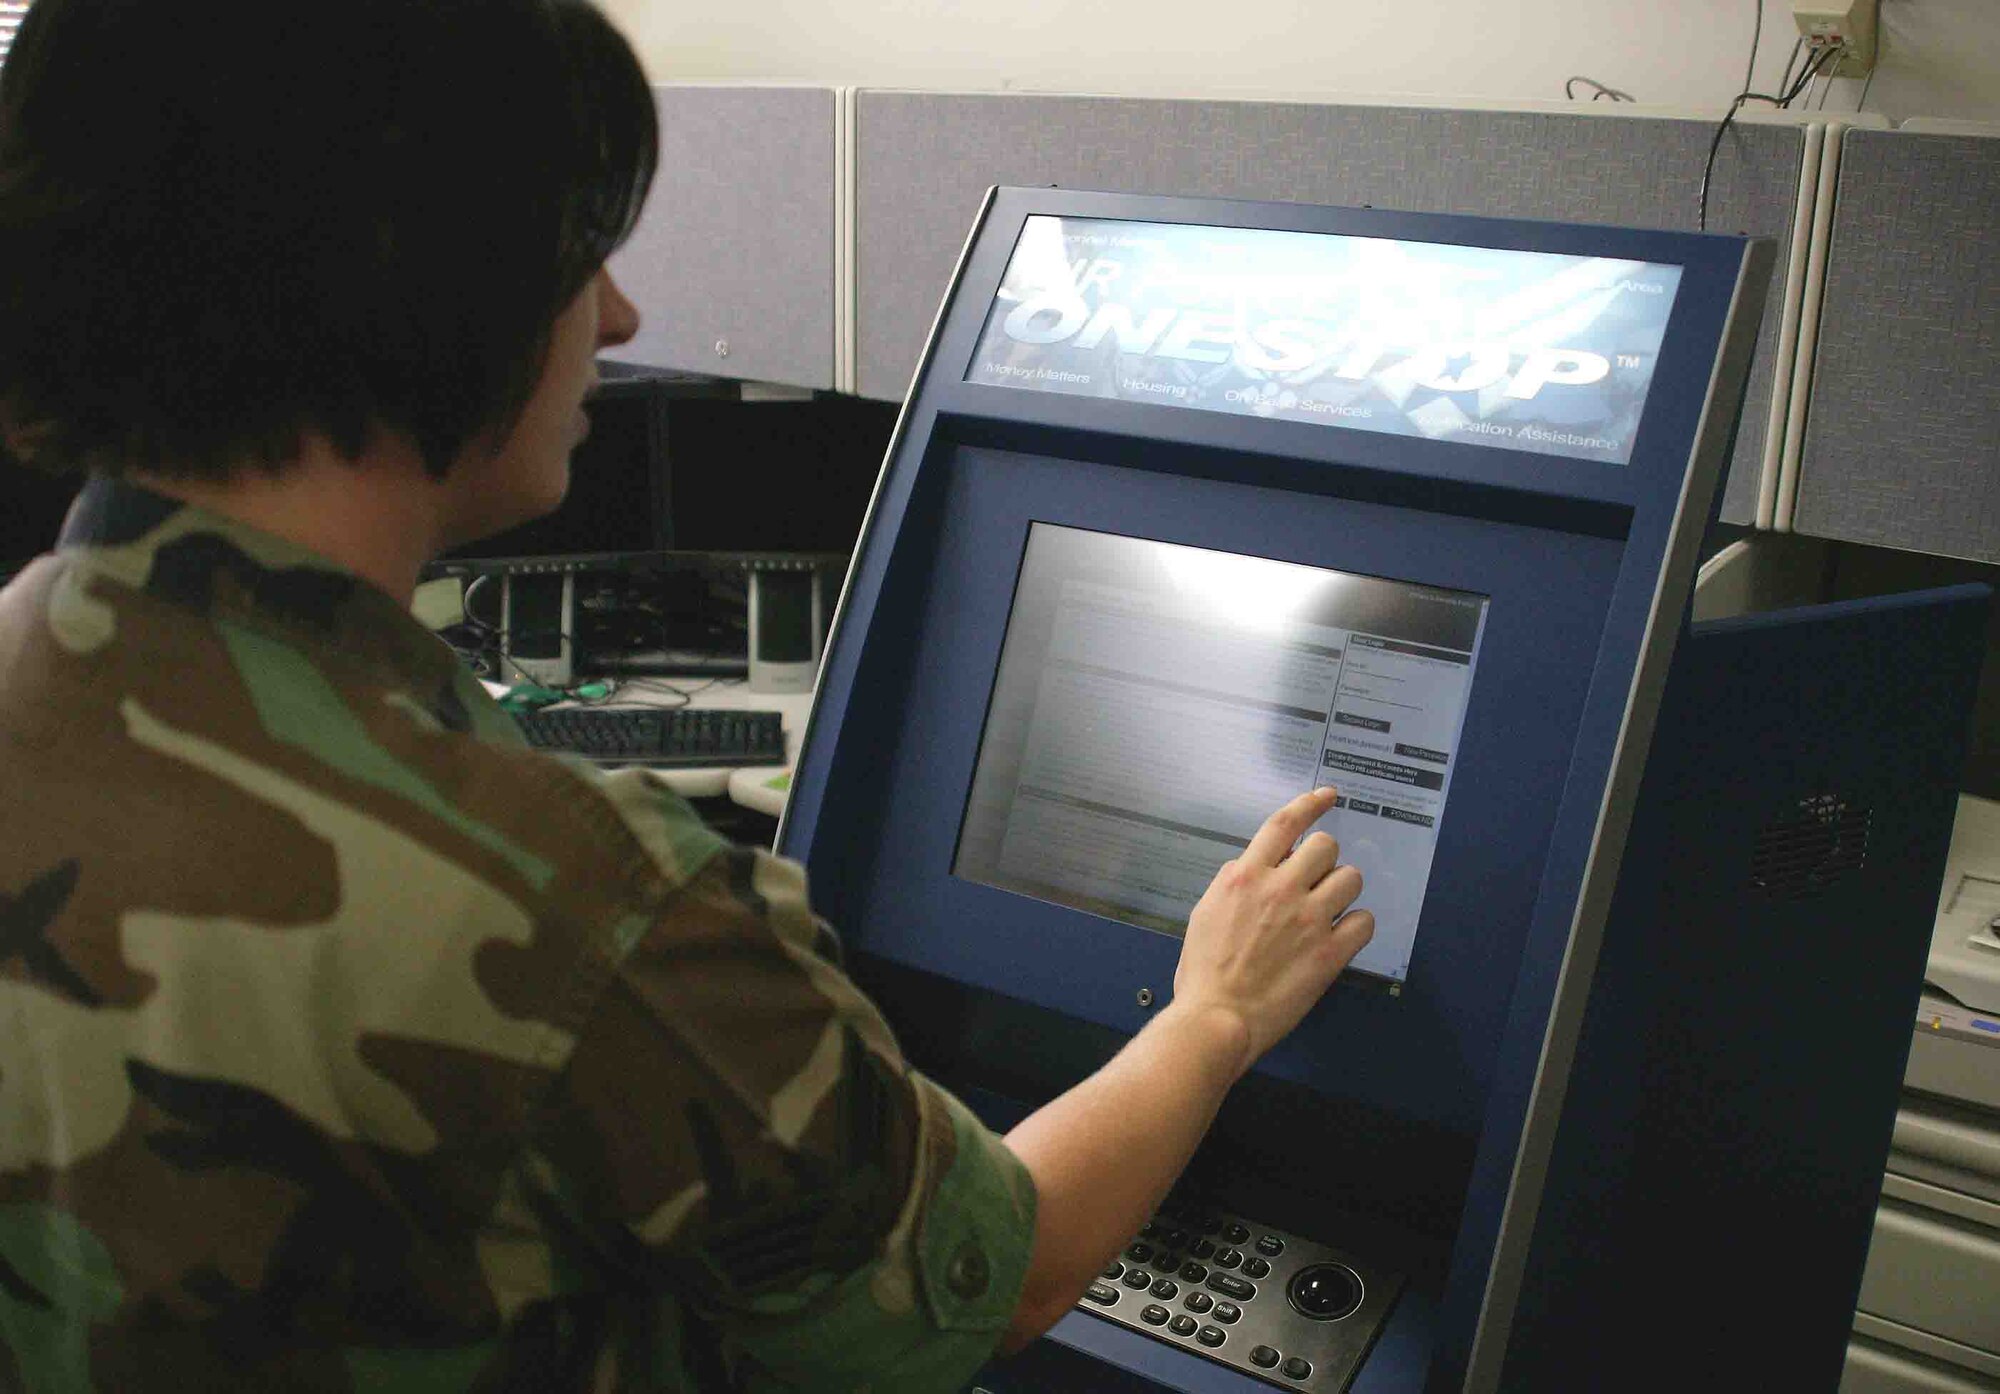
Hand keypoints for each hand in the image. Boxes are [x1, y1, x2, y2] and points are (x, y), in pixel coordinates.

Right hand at [1172, 787, 1373, 1077]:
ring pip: (1351, 878)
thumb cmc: (1202, 973)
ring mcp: (1309, 920)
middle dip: (1323, 861)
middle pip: (1325, 847)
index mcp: (1245, 877)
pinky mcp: (1330, 953)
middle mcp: (1280, 889)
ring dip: (1342, 891)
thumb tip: (1253, 867)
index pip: (1285, 824)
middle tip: (1315, 883)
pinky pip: (1364, 921)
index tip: (1327, 796)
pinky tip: (1341, 937)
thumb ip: (1232, 884)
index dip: (1310, 804)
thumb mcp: (1205, 913)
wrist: (1218, 1018)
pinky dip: (1356, 927)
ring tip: (1329, 911)